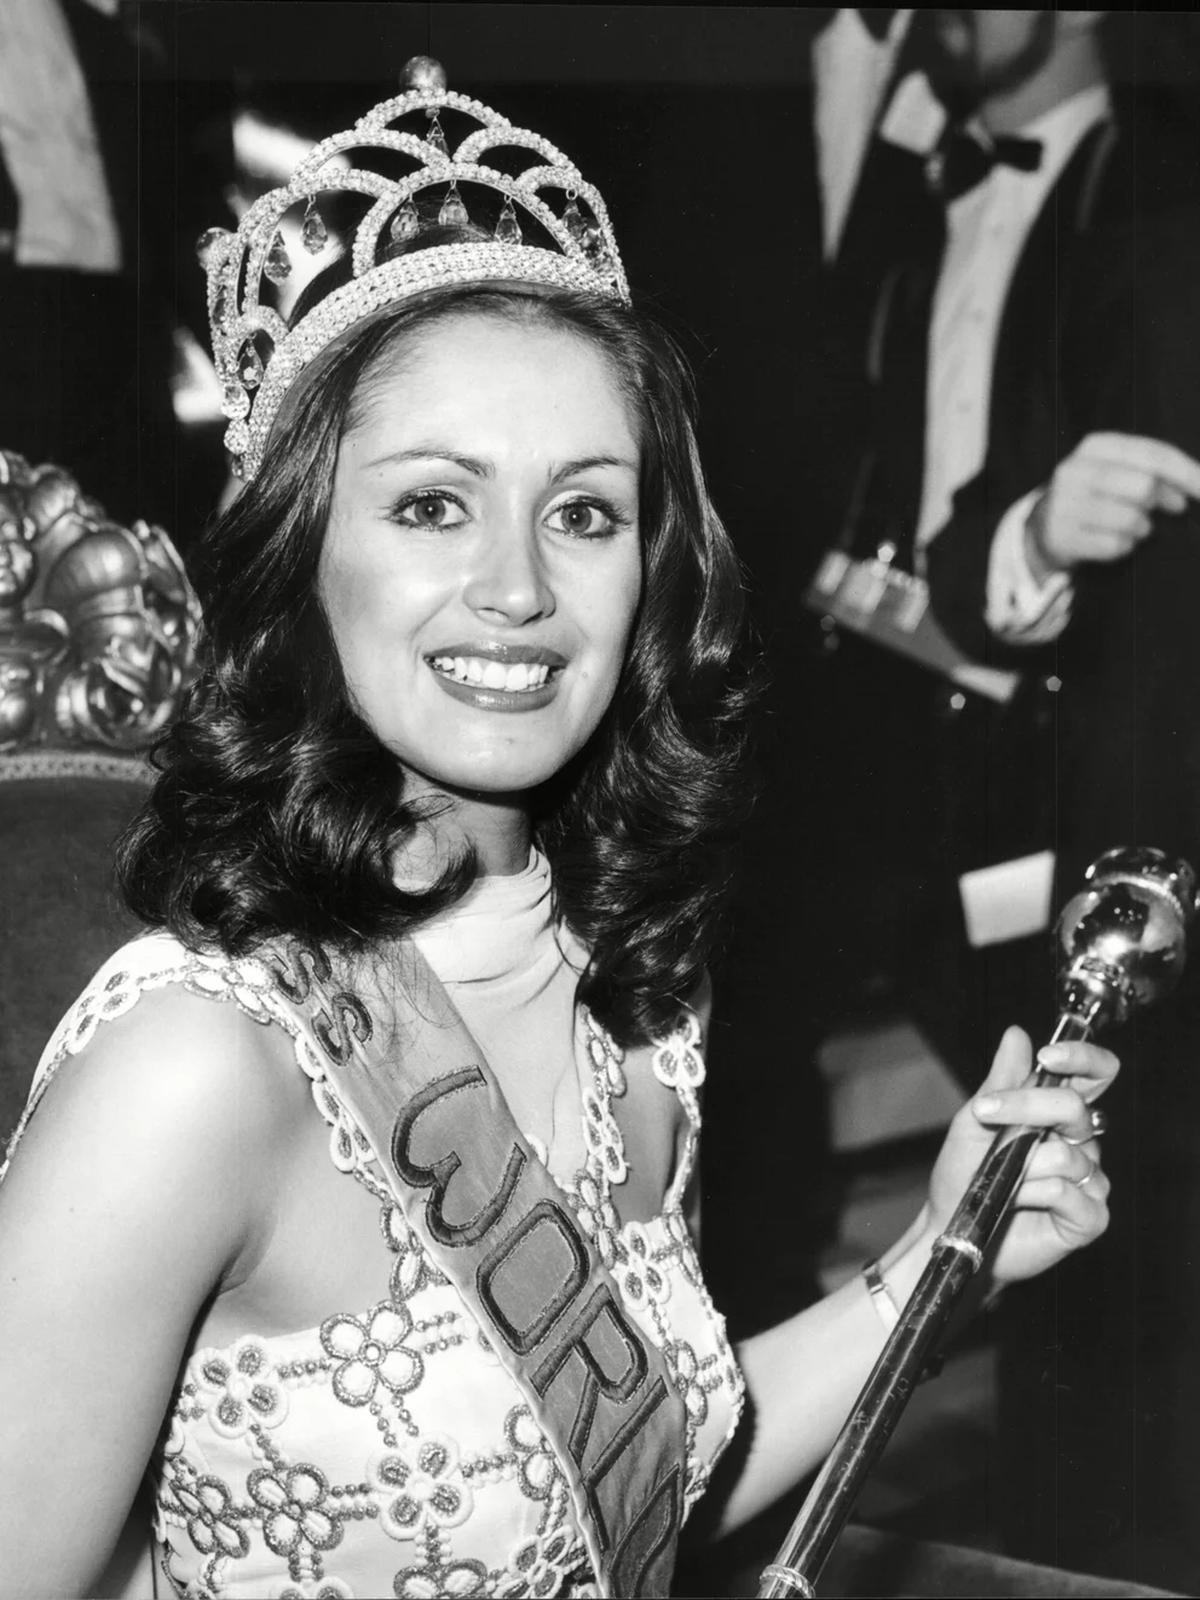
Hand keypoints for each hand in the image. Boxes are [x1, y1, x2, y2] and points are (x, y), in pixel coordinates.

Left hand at [923, 1027, 1116, 1287]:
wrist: (953, 1228)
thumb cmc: (963, 1176)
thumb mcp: (975, 1121)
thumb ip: (1001, 1081)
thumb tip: (1017, 1034)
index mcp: (1058, 1114)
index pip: (1095, 1075)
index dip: (1082, 1058)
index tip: (1048, 1056)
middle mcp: (1081, 1143)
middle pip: (1075, 1108)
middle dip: (1026, 1107)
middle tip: (986, 1116)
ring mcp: (1090, 1181)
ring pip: (1066, 1154)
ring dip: (1018, 1164)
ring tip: (998, 1180)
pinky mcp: (1090, 1217)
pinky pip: (1065, 1191)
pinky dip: (1030, 1193)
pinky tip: (1015, 1202)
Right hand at [1025, 432, 1199, 580]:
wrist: (1043, 526)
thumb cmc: (1096, 495)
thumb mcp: (1118, 468)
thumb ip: (1154, 469)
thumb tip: (1196, 485)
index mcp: (1095, 446)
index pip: (1152, 454)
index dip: (1187, 473)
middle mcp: (1075, 471)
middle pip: (1144, 486)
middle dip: (1164, 500)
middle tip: (1172, 508)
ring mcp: (1065, 505)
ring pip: (1131, 519)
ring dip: (1142, 528)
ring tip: (1134, 526)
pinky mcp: (1061, 536)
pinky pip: (1114, 546)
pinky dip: (1124, 548)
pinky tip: (1114, 541)